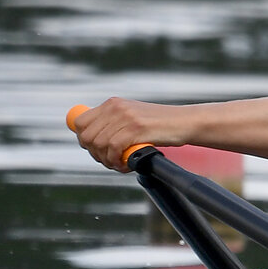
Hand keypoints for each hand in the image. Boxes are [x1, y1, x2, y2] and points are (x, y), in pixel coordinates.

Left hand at [70, 98, 192, 171]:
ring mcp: (125, 117)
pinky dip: (117, 162)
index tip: (97, 151)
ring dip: (107, 160)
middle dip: (95, 154)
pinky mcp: (136, 128)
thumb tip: (93, 141)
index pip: (80, 123)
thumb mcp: (134, 118)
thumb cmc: (163, 125)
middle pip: (87, 136)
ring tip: (119, 165)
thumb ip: (115, 124)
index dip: (85, 140)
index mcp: (113, 103)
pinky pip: (113, 149)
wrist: (187, 122)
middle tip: (110, 161)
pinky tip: (127, 165)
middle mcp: (115, 107)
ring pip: (99, 144)